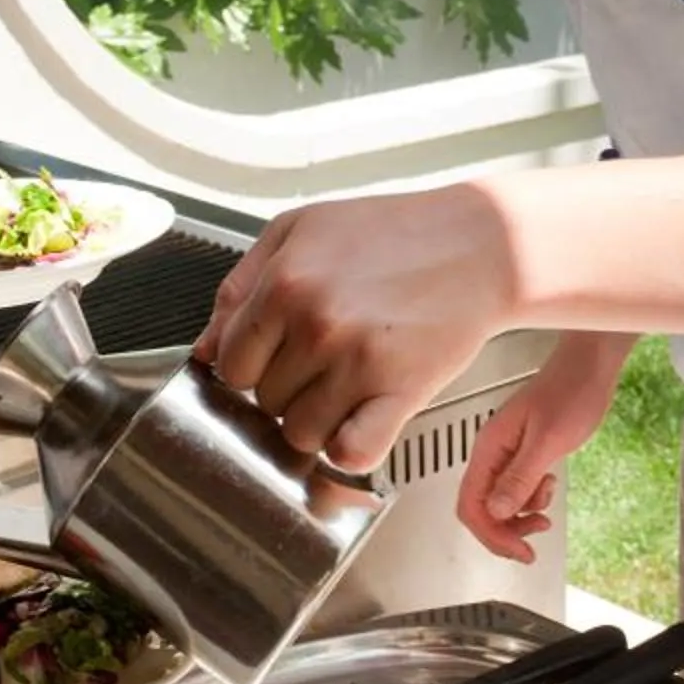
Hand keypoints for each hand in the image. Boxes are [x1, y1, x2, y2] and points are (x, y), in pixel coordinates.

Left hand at [191, 183, 521, 472]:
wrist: (479, 242)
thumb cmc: (393, 233)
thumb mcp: (300, 229)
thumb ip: (240, 285)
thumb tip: (203, 349)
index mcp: (283, 282)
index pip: (229, 364)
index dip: (249, 365)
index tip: (274, 356)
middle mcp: (315, 323)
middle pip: (263, 402)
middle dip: (286, 388)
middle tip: (323, 359)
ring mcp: (358, 362)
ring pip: (300, 434)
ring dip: (317, 419)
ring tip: (345, 384)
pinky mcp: (401, 393)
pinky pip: (350, 454)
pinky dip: (350, 448)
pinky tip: (363, 417)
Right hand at [457, 334, 631, 562]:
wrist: (590, 366)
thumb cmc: (571, 391)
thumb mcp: (548, 440)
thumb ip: (520, 477)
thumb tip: (496, 512)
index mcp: (490, 447)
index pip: (471, 504)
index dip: (491, 534)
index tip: (518, 550)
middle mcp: (492, 452)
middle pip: (481, 507)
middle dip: (504, 532)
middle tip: (531, 546)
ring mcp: (507, 453)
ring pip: (500, 501)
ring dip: (519, 517)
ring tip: (544, 514)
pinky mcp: (524, 452)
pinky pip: (517, 488)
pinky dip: (531, 498)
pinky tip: (548, 488)